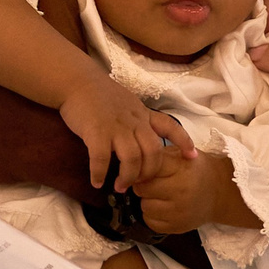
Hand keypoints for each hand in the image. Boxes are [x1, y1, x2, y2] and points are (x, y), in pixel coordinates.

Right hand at [58, 73, 195, 190]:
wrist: (77, 81)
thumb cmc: (99, 94)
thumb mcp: (127, 103)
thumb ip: (137, 119)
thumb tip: (142, 138)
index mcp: (142, 114)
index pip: (170, 126)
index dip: (183, 141)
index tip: (192, 157)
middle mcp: (134, 121)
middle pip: (153, 151)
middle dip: (149, 173)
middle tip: (139, 184)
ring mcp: (116, 126)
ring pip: (132, 158)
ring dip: (127, 177)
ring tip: (119, 187)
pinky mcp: (96, 131)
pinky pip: (101, 159)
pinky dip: (100, 174)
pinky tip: (97, 181)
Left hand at [125, 147, 258, 234]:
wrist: (220, 193)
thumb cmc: (196, 170)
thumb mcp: (181, 154)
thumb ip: (158, 156)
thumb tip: (132, 163)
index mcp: (181, 170)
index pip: (146, 169)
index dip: (141, 167)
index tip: (143, 167)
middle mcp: (180, 192)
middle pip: (141, 189)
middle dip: (142, 184)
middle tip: (152, 181)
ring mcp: (178, 213)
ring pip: (144, 206)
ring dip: (147, 200)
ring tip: (159, 194)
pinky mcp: (176, 227)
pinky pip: (150, 221)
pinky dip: (152, 214)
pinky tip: (163, 206)